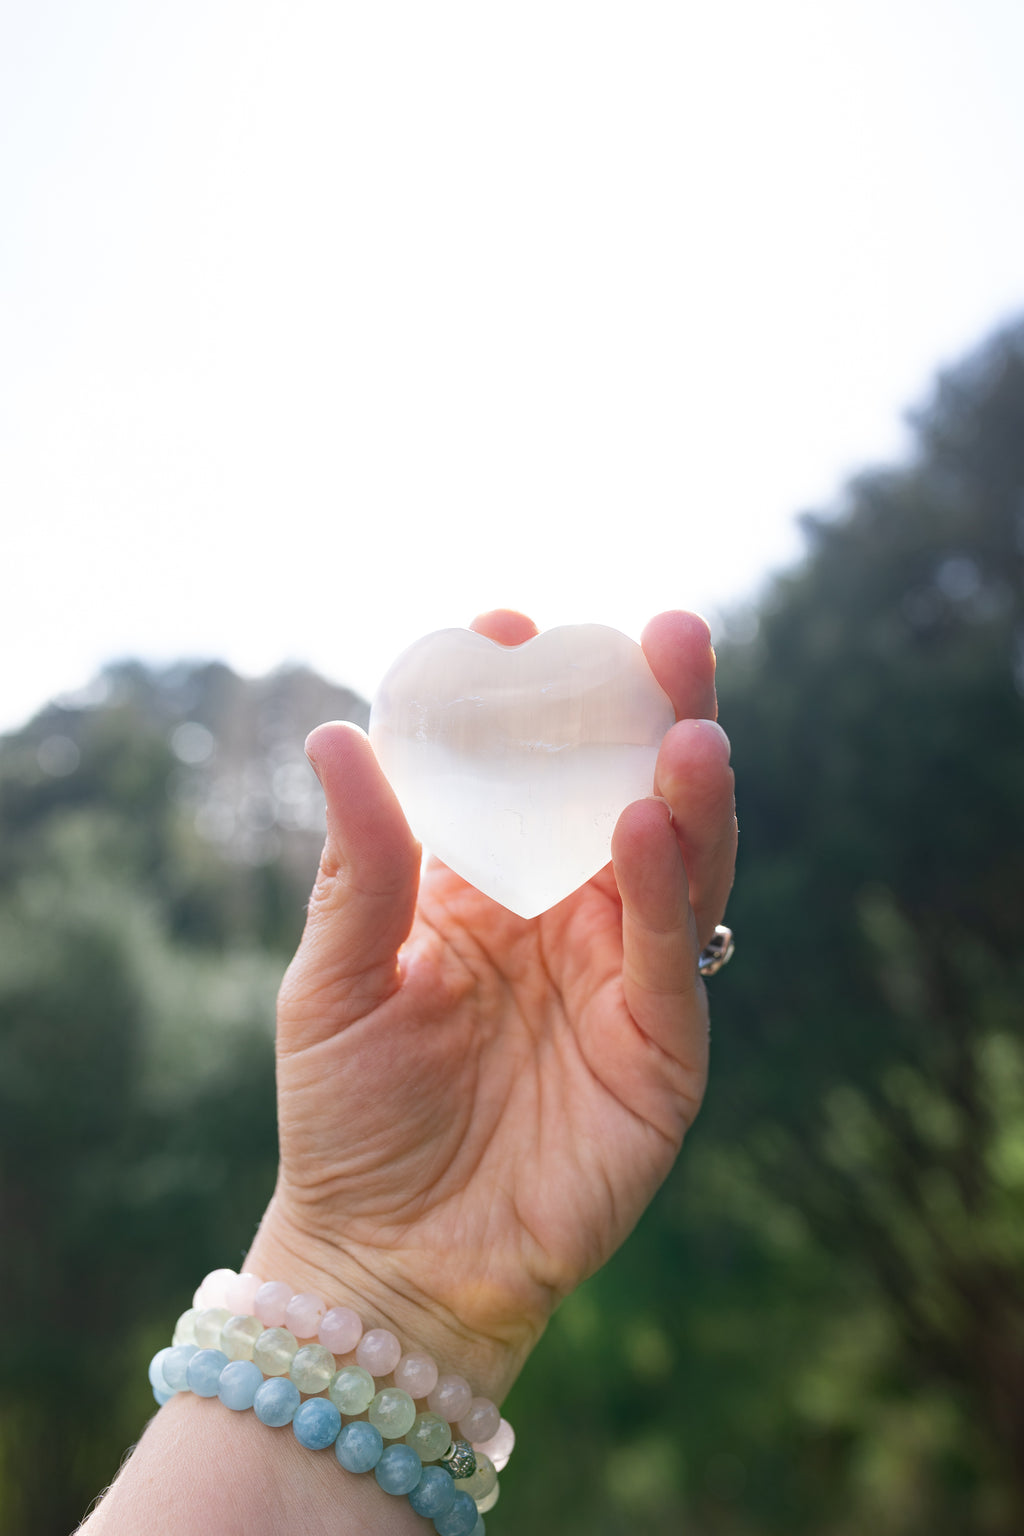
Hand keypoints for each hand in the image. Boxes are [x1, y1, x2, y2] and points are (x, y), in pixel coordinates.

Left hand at [246, 609, 736, 1402]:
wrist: (393, 1261)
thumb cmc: (351, 1120)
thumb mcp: (334, 982)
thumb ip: (357, 867)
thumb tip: (333, 734)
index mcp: (486, 886)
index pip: (522, 770)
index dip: (525, 697)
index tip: (506, 625)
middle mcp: (567, 914)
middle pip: (624, 791)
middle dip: (648, 710)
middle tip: (658, 631)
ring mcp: (622, 974)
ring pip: (677, 857)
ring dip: (685, 785)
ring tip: (681, 715)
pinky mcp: (662, 1045)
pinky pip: (672, 951)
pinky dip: (669, 887)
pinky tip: (646, 823)